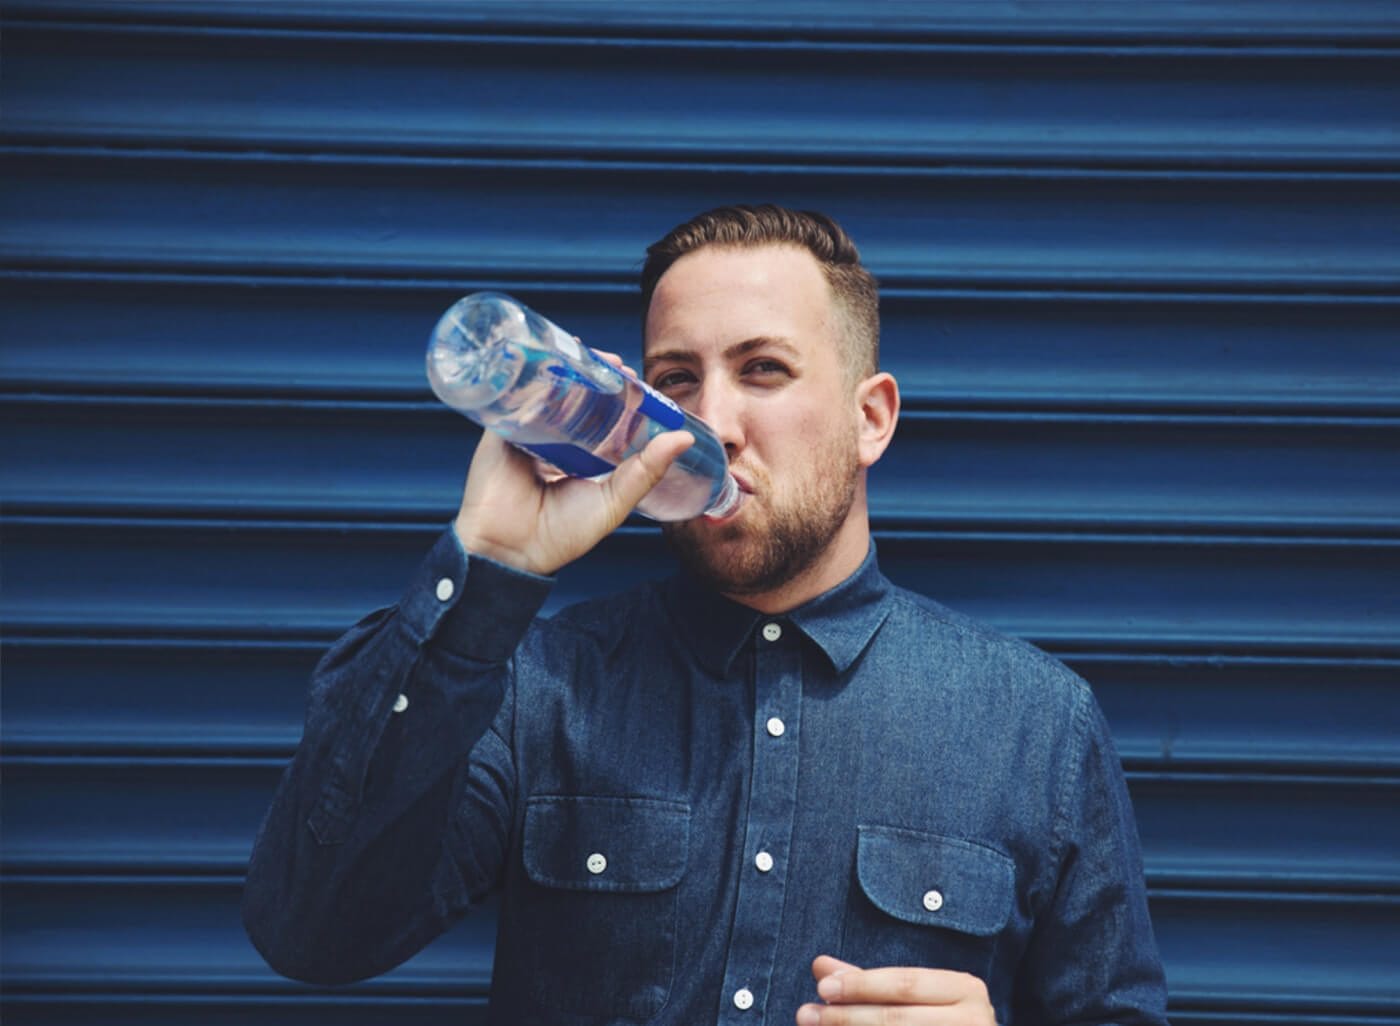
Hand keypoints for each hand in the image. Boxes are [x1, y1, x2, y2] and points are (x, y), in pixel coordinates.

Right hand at [453, 349, 692, 576]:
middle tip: (618, 366)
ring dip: (571, 369)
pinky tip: (553, 359)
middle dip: (599, 377)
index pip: (605, 419)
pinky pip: (516, 394)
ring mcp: (527, 431)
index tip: (639, 382)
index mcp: (583, 458)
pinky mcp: (500, 427)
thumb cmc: (562, 533)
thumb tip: (684, 438)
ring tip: (593, 358)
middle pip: (578, 399)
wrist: (510, 549)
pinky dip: (534, 374)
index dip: (622, 399)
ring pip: (550, 391)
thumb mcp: (614, 501)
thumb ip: (647, 470)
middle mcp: (556, 442)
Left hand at [796, 955, 994, 1025]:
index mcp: (966, 989)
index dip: (862, 985)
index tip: (821, 987)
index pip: (905, 983)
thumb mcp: (912, 996)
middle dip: (847, 1017)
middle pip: (898, 1019)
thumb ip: (868, 983)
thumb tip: (820, 965)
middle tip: (806, 1015)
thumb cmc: (938, 1020)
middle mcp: (975, 1019)